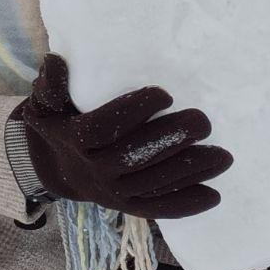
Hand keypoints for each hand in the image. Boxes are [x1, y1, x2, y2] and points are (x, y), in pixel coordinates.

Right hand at [12, 54, 232, 218]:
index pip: (104, 128)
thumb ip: (51, 85)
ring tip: (223, 156)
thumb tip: (55, 62)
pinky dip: (186, 205)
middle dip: (170, 140)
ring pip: (153, 183)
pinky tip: (214, 195)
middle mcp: (95, 170)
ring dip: (189, 171)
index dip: (134, 111)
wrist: (57, 167)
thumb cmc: (61, 123)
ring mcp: (114, 192)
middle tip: (203, 121)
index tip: (164, 94)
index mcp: (75, 140)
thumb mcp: (46, 102)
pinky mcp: (129, 206)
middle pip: (134, 157)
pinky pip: (158, 207)